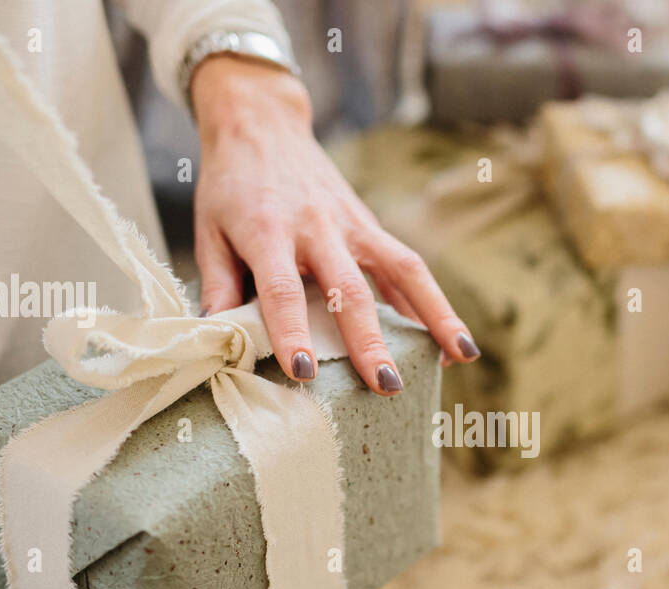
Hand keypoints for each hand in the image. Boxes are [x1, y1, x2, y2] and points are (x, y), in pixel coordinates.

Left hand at [190, 56, 478, 394]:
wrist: (259, 122)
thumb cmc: (230, 185)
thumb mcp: (208, 232)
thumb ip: (218, 285)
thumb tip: (220, 341)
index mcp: (268, 231)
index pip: (283, 290)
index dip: (293, 332)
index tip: (304, 372)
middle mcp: (317, 227)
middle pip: (349, 290)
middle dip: (370, 341)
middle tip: (386, 386)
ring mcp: (351, 224)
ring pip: (403, 271)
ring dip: (435, 316)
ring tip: (460, 357)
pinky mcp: (370, 224)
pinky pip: (407, 267)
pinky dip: (431, 305)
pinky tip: (450, 343)